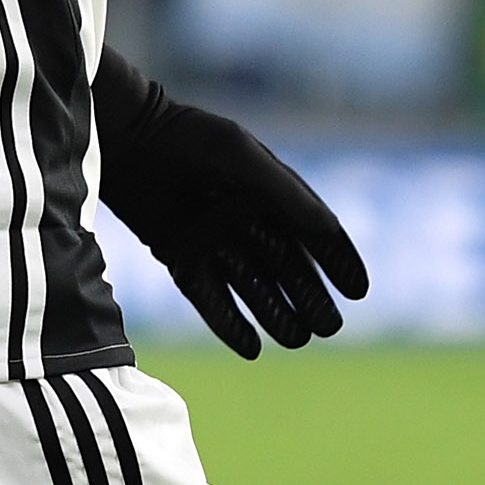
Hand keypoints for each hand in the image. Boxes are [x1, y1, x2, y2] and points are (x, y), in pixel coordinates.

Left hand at [94, 49, 367, 358]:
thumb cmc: (189, 139)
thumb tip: (329, 231)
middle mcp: (246, 218)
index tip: (358, 291)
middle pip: (287, 268)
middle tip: (328, 327)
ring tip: (298, 338)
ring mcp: (214, 240)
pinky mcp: (181, 257)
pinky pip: (212, 297)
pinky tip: (252, 346)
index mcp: (270, 191)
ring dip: (276, 313)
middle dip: (310, 297)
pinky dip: (231, 323)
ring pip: (253, 287)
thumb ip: (285, 194)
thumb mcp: (243, 157)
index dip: (339, 260)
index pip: (315, 232)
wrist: (125, 140)